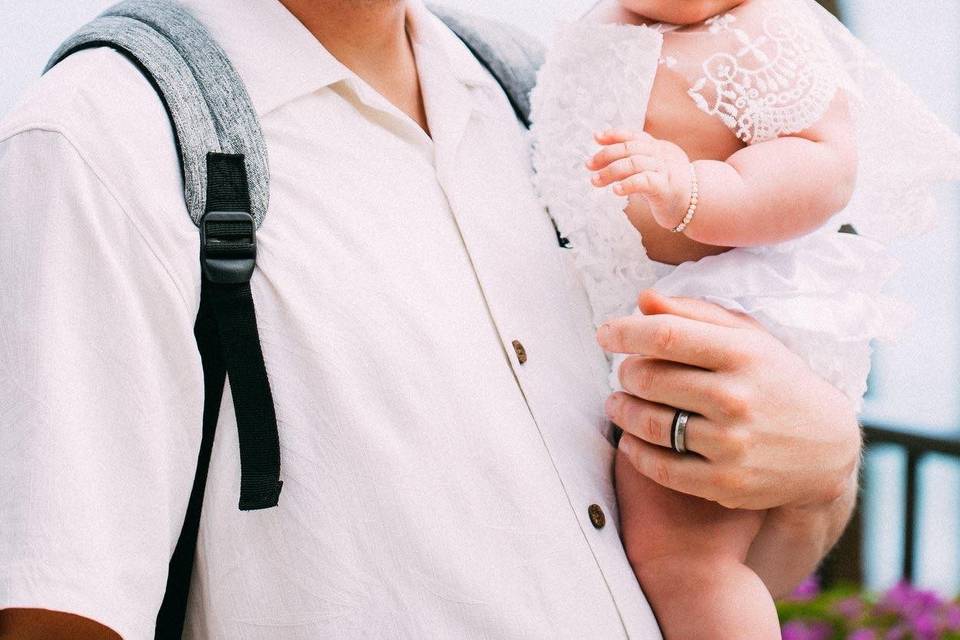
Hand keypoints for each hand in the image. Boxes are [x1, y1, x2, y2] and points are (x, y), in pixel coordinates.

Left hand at [587, 129, 692, 230]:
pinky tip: (615, 190)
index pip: (635, 136)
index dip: (615, 134)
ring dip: (610, 171)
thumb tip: (602, 159)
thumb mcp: (649, 171)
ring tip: (595, 181)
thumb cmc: (666, 189)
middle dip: (606, 154)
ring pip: (634, 163)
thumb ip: (631, 162)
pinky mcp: (666, 188)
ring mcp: (665, 170)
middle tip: (588, 165)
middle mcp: (662, 155)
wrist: (694, 206)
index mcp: (659, 148)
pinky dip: (628, 184)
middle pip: (630, 148)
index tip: (596, 137)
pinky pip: (645, 181)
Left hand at [598, 290, 860, 511]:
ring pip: (649, 423)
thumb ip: (695, 315)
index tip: (605, 334)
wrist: (828, 448)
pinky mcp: (725, 483)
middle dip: (625, 373)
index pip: (666, 336)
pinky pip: (660, 467)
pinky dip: (635, 451)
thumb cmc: (777, 381)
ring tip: (618, 403)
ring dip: (621, 411)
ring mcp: (731, 444)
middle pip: (649, 379)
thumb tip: (643, 300)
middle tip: (624, 373)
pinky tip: (631, 439)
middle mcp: (736, 397)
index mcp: (742, 354)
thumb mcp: (748, 338)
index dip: (625, 333)